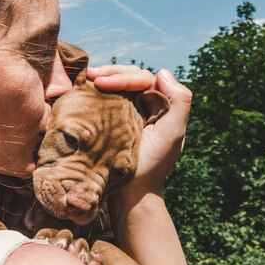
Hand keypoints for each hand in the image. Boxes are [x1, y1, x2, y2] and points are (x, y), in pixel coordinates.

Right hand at [86, 66, 192, 197]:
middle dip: (111, 72)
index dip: (123, 76)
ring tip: (86, 77)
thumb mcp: (172, 134)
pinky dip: (95, 90)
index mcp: (160, 105)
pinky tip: (84, 88)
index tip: (102, 82)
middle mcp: (144, 105)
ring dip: (102, 77)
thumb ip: (179, 102)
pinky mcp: (110, 121)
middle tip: (91, 75)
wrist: (130, 193)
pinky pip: (105, 99)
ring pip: (116, 84)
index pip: (142, 79)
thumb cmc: (152, 165)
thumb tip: (162, 72)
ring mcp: (126, 112)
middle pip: (129, 77)